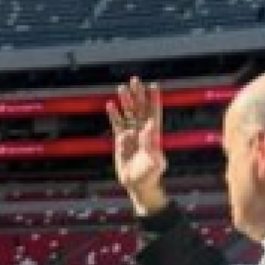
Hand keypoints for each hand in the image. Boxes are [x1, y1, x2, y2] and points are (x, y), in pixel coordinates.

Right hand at [107, 78, 168, 215]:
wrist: (138, 185)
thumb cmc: (150, 175)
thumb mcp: (153, 161)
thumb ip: (151, 146)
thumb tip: (150, 128)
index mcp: (154, 134)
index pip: (154, 112)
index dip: (154, 99)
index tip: (154, 85)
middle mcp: (143, 131)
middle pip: (140, 108)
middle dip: (138, 94)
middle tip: (135, 80)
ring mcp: (132, 134)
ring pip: (128, 113)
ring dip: (125, 101)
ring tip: (122, 88)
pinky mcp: (121, 140)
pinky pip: (117, 124)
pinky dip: (114, 114)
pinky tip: (110, 104)